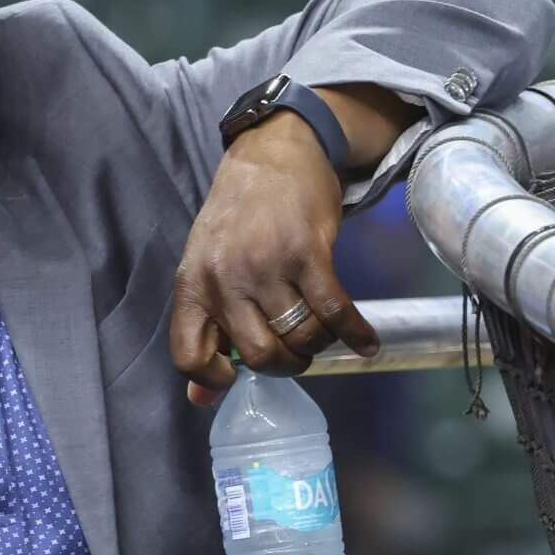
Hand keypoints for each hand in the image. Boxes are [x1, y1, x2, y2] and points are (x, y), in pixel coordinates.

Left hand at [168, 114, 381, 408]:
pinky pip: (335, 312)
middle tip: (296, 354)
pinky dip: (355, 334)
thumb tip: (201, 400)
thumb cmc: (238, 218)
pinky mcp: (309, 253)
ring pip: (300, 337)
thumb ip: (204, 330)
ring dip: (318, 345)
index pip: (189, 356)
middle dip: (285, 366)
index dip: (212, 380)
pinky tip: (365, 343)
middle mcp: (225, 279)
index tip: (237, 375)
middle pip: (259, 355)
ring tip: (321, 335)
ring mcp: (267, 266)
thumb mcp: (205, 268)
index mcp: (193, 286)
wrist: (273, 154)